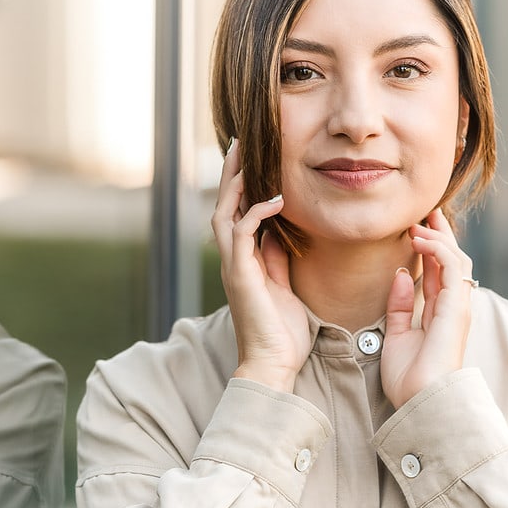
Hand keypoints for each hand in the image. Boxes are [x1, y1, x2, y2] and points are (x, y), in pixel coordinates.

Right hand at [211, 140, 310, 392]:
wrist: (272, 364)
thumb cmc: (281, 331)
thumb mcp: (282, 285)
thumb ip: (277, 258)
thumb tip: (279, 232)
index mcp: (243, 260)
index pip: (237, 212)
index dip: (241, 185)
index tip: (251, 159)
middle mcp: (233, 259)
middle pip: (224, 205)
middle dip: (231, 173)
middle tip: (240, 143)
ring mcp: (233, 266)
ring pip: (225, 213)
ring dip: (235, 185)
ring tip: (245, 157)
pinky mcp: (240, 275)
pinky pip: (242, 234)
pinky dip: (255, 212)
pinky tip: (274, 199)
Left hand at [381, 208, 473, 408]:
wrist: (421, 402)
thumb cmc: (410, 380)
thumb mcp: (396, 336)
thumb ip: (398, 306)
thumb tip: (401, 272)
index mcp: (439, 315)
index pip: (440, 273)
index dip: (431, 250)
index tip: (416, 229)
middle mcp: (452, 309)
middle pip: (452, 261)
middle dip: (441, 235)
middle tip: (426, 213)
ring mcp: (458, 307)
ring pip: (456, 260)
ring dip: (438, 237)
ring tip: (418, 223)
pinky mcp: (457, 307)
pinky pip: (453, 267)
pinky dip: (439, 249)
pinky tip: (420, 239)